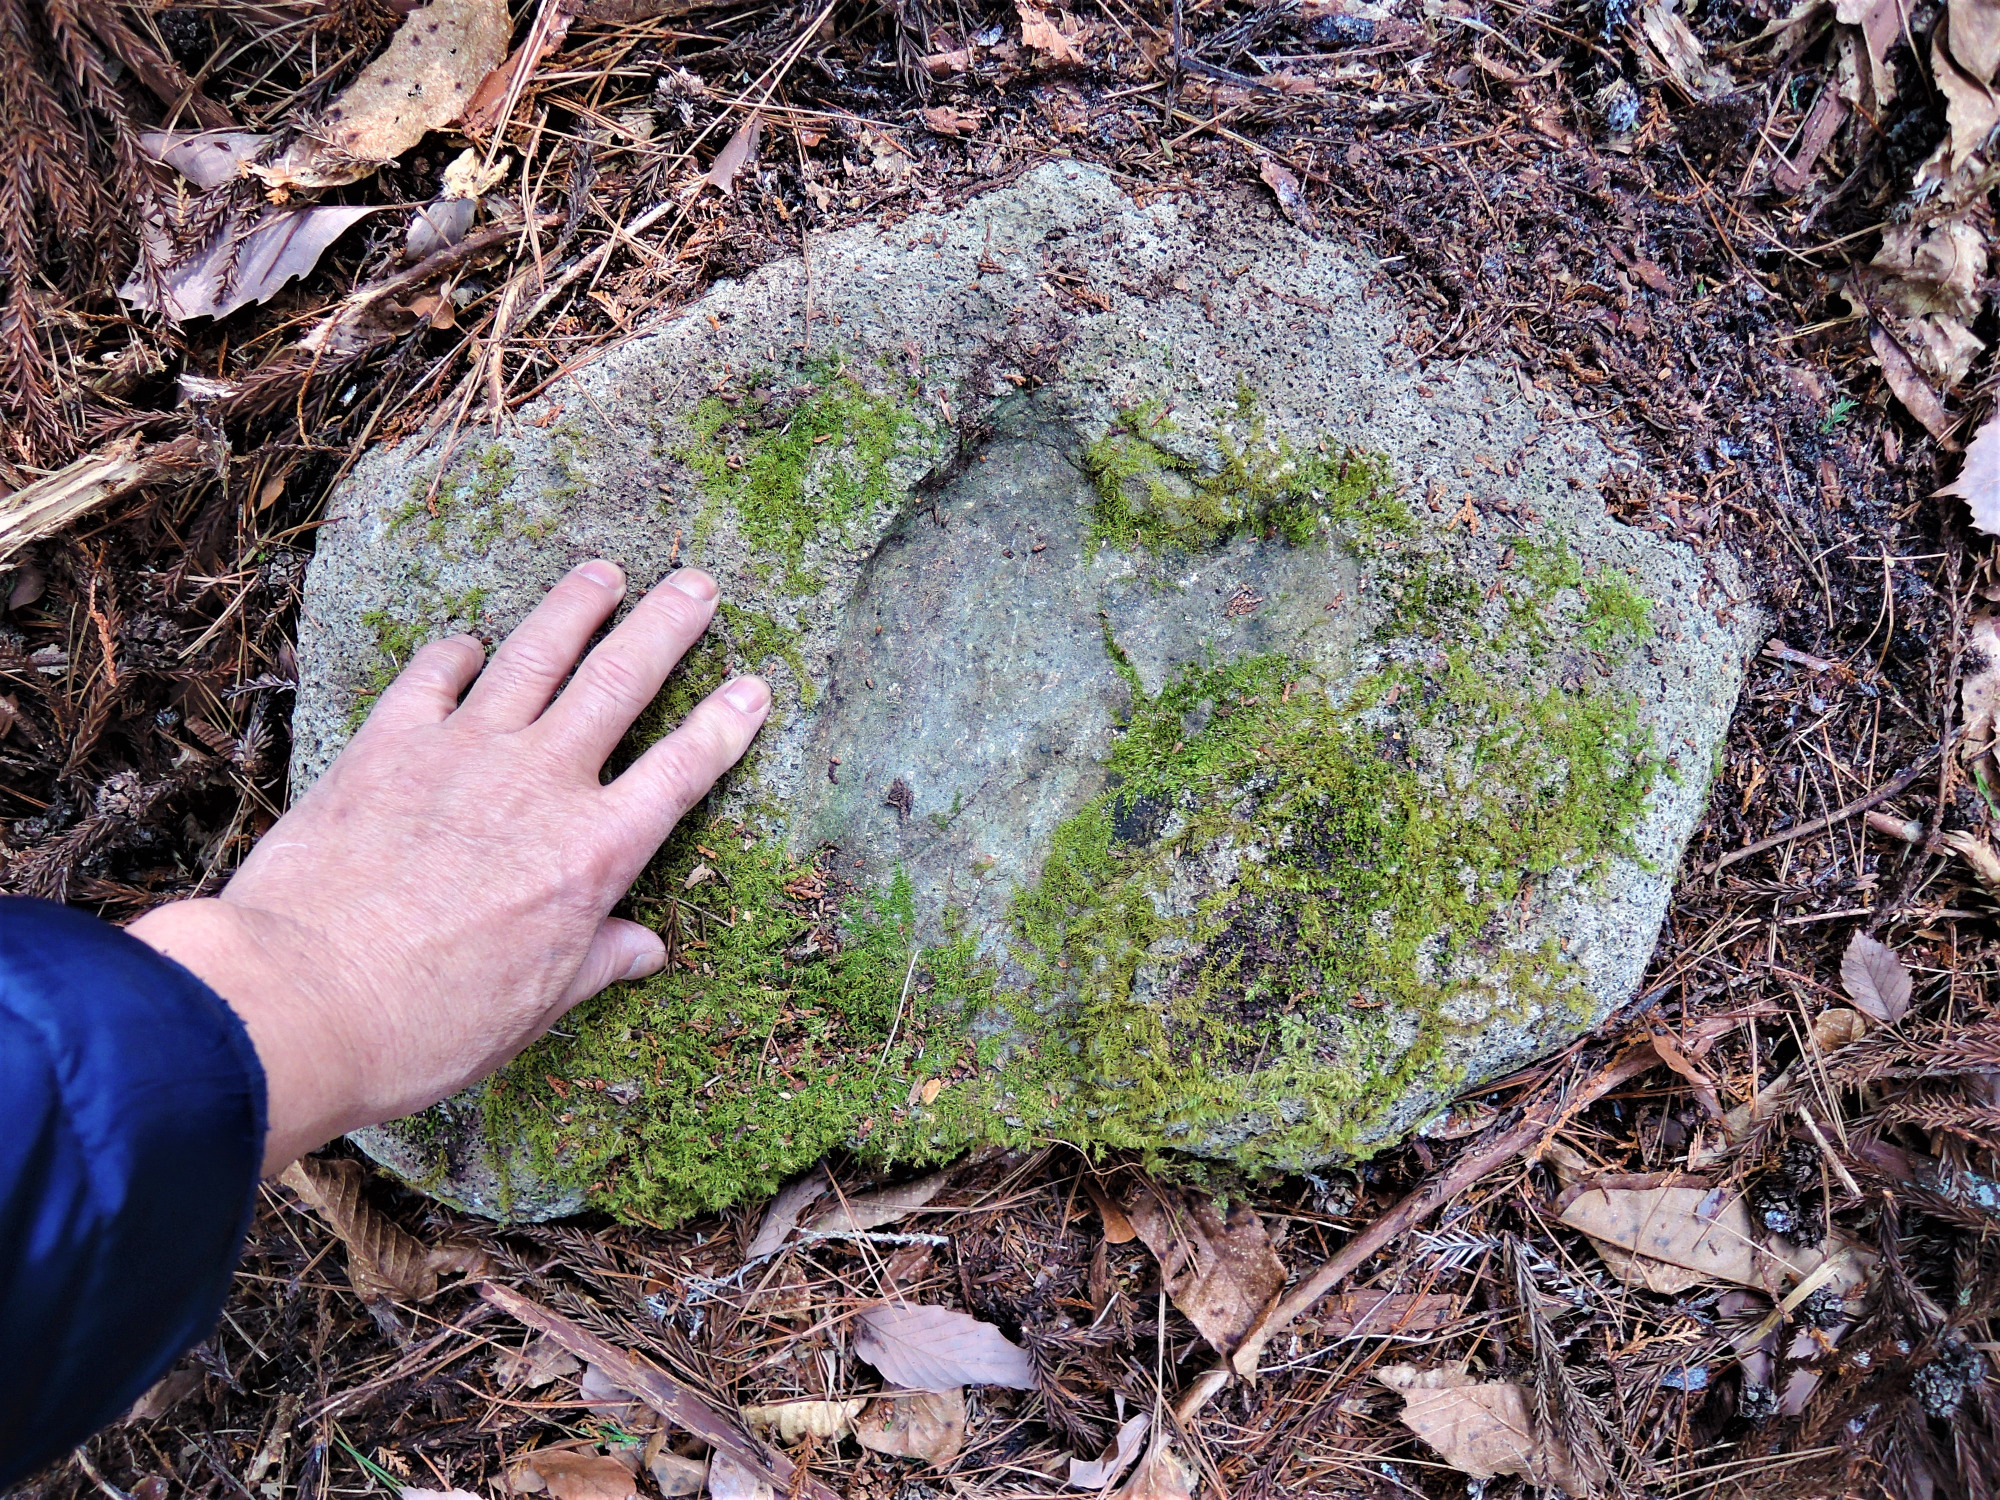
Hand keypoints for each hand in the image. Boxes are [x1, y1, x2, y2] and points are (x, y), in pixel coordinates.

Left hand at [130, 561, 769, 1176]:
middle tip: (697, 583)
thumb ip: (597, 961)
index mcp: (592, 854)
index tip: (754, 686)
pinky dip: (455, 653)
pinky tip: (466, 643)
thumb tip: (645, 949)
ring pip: (535, 655)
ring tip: (603, 572)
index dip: (725, 725)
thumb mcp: (536, 1006)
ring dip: (575, 607)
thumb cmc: (428, 1022)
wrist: (305, 997)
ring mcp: (462, 753)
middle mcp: (540, 784)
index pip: (681, 771)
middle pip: (620, 681)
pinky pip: (432, 676)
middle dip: (667, 625)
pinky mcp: (387, 744)